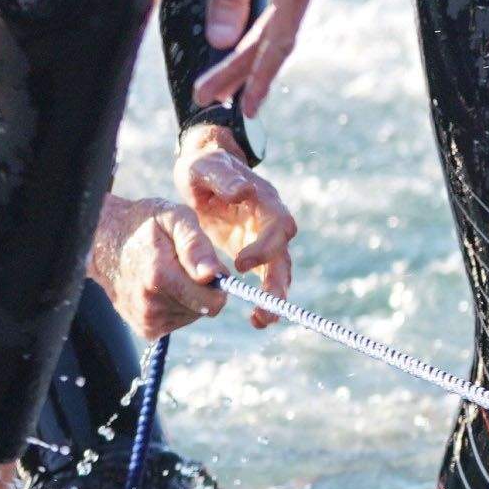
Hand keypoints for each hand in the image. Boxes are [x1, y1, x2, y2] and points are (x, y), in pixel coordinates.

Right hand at [91, 193, 233, 339]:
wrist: (104, 239)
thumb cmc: (144, 223)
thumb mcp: (174, 218)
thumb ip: (195, 245)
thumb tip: (212, 274)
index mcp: (160, 277)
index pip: (212, 300)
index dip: (218, 281)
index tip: (206, 264)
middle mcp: (151, 305)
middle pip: (204, 307)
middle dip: (202, 287)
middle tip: (183, 263)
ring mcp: (146, 320)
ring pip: (192, 314)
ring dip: (188, 295)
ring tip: (169, 272)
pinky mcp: (145, 328)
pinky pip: (178, 320)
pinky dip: (177, 305)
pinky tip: (162, 286)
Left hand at [178, 132, 296, 326]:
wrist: (205, 170)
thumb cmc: (204, 167)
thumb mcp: (206, 167)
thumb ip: (223, 177)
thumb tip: (243, 191)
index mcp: (264, 199)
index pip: (276, 225)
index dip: (264, 246)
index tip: (240, 265)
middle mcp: (271, 220)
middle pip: (284, 254)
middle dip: (277, 284)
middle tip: (263, 310)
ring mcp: (265, 238)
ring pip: (279, 270)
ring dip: (275, 296)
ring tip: (262, 321)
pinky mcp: (256, 251)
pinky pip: (266, 277)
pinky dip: (264, 297)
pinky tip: (255, 319)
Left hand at [193, 0, 325, 119]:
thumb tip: (221, 41)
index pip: (277, 41)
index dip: (257, 77)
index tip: (242, 109)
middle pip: (278, 37)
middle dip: (245, 70)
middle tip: (212, 98)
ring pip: (281, 21)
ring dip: (251, 50)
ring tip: (225, 79)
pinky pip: (284, 3)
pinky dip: (262, 26)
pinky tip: (245, 36)